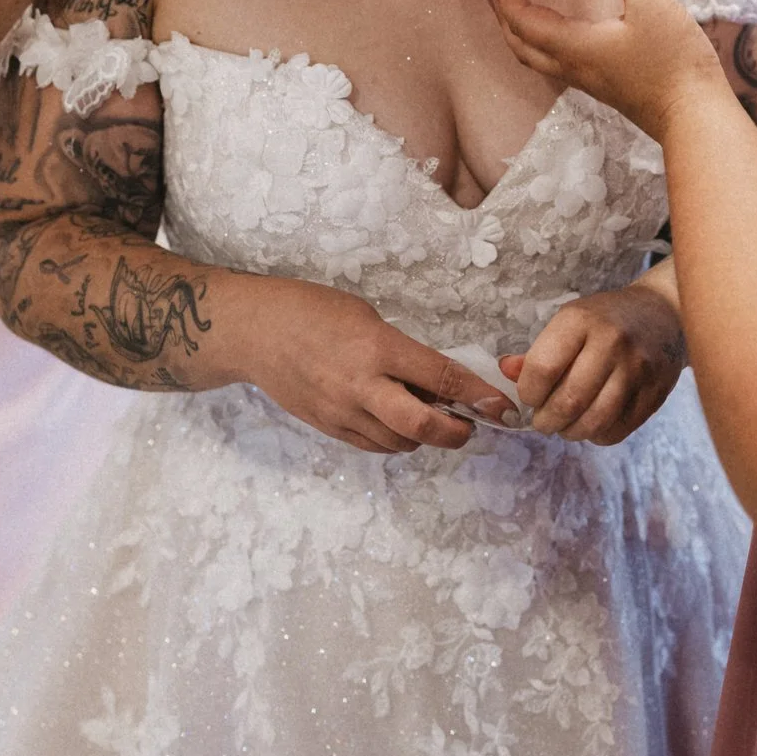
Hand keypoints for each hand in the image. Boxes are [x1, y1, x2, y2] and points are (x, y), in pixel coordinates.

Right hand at [234, 277, 515, 453]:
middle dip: (456, 432)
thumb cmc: (311, 310)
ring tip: (430, 416)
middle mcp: (362, 387)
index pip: (439, 376)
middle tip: (470, 425)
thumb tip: (434, 380)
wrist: (254, 333)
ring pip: (400, 443)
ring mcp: (342, 413)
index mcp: (377, 348)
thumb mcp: (365, 317)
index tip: (502, 406)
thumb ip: (399, 351)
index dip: (477, 395)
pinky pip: (373, 445)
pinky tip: (396, 421)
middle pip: (422, 425)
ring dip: (424, 435)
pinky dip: (394, 439)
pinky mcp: (328, 428)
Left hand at [485, 0, 725, 139]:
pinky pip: (556, 62)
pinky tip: (559, 30)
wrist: (694, 117)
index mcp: (574, 47)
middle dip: (502, 16)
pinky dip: (542, 41)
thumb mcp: (656, 6)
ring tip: (516, 8)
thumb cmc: (672, 62)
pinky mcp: (604, 86)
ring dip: (519, 31)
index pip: (524, 21)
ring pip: (536, 57)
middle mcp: (572, 67)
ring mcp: (587, 80)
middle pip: (520, 44)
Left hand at [500, 284, 685, 443]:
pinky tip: (592, 424)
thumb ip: (537, 351)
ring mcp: (638, 369)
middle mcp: (612, 342)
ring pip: (595, 421)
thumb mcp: (569, 321)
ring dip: (571, 432)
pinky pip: (619, 430)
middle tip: (542, 422)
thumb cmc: (605, 319)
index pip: (543, 367)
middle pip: (569, 401)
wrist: (663, 313)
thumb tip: (506, 373)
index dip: (528, 392)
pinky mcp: (656, 392)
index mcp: (582, 319)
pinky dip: (598, 435)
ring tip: (565, 427)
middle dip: (547, 421)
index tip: (528, 398)